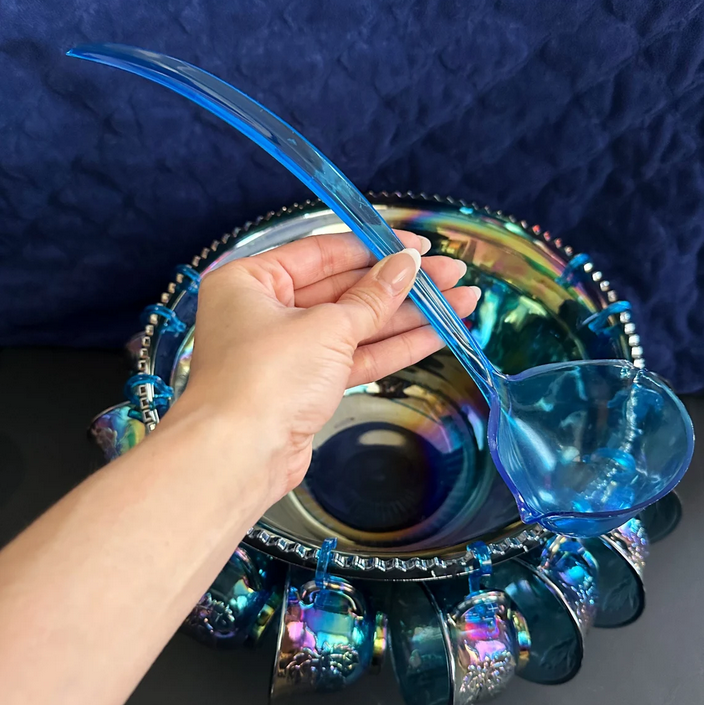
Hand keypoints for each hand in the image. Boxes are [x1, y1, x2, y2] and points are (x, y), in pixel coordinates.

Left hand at [168, 231, 478, 503]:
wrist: (240, 457)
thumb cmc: (266, 378)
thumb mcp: (326, 327)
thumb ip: (372, 297)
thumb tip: (406, 266)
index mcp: (252, 281)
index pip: (323, 252)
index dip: (376, 247)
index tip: (419, 247)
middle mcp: (266, 311)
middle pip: (345, 289)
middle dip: (402, 285)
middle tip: (452, 276)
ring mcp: (289, 351)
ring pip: (357, 325)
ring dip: (408, 316)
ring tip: (461, 304)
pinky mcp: (307, 386)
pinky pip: (355, 357)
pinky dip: (394, 347)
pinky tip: (438, 334)